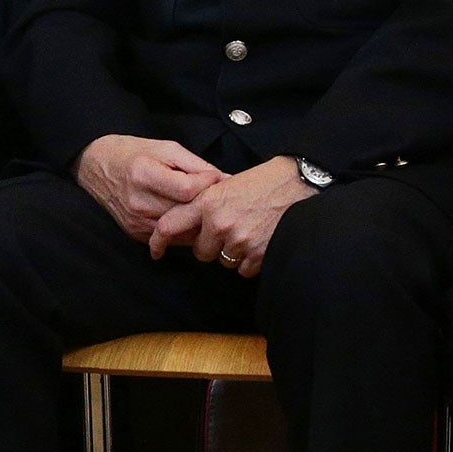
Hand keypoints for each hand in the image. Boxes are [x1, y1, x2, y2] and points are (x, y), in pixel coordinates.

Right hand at [74, 134, 224, 241]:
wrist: (96, 167)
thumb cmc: (133, 153)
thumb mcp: (166, 148)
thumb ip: (196, 165)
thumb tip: (224, 179)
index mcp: (144, 175)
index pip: (188, 190)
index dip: (209, 184)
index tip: (218, 178)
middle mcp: (138, 202)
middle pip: (186, 213)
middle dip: (208, 205)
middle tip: (218, 196)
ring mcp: (136, 221)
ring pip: (182, 231)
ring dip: (198, 221)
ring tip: (206, 207)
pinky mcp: (136, 234)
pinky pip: (171, 239)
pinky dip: (183, 230)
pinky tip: (187, 217)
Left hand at [149, 155, 314, 277]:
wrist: (297, 184)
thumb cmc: (263, 182)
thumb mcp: (225, 185)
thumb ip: (205, 204)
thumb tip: (188, 225)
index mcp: (207, 202)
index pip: (170, 225)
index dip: (158, 241)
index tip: (155, 251)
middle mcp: (219, 223)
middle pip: (201, 252)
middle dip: (212, 245)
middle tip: (229, 229)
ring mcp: (239, 240)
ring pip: (223, 261)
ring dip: (233, 252)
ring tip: (250, 230)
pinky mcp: (257, 254)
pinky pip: (243, 270)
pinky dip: (251, 261)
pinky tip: (260, 241)